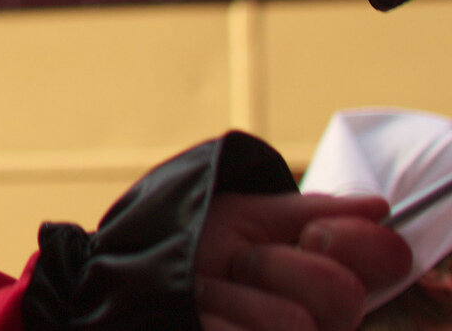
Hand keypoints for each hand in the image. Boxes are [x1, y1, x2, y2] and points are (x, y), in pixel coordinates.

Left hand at [195, 192, 410, 330]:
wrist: (140, 282)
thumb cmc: (191, 249)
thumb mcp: (243, 218)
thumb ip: (309, 212)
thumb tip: (376, 208)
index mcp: (332, 280)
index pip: (388, 259)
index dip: (354, 241)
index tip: (311, 236)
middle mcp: (325, 323)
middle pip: (343, 294)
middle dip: (274, 265)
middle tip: (237, 265)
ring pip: (295, 321)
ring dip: (233, 296)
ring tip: (208, 295)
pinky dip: (215, 322)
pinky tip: (202, 319)